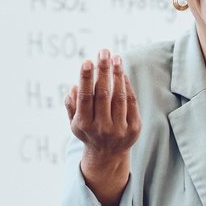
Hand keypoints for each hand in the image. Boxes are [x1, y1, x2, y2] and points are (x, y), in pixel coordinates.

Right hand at [66, 50, 140, 205]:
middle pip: (104, 94)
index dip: (87, 79)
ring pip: (119, 96)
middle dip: (104, 71)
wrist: (107, 154)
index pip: (85, 98)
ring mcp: (119, 129)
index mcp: (84, 124)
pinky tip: (122, 73)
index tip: (88, 61)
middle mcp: (102, 128)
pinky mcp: (134, 128)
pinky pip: (131, 102)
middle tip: (104, 51)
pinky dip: (126, 86)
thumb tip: (75, 87)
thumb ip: (71, 105)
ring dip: (118, 74)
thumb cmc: (88, 130)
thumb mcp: (74, 121)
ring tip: (116, 58)